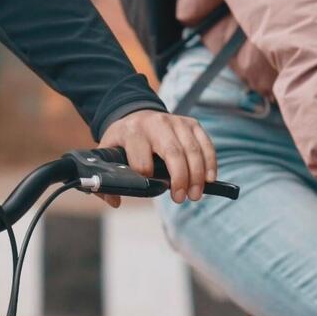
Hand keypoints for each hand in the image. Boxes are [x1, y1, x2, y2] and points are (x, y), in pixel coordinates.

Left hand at [98, 109, 216, 204]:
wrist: (136, 114)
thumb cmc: (124, 140)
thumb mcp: (107, 153)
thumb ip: (105, 178)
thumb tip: (115, 201)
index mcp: (132, 132)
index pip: (142, 159)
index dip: (148, 177)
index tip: (154, 189)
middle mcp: (156, 124)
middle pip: (173, 153)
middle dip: (180, 179)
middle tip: (181, 198)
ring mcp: (176, 122)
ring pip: (192, 150)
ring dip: (197, 175)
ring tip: (194, 195)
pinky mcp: (191, 123)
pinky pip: (205, 144)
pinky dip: (210, 163)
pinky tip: (210, 180)